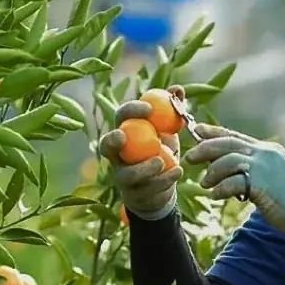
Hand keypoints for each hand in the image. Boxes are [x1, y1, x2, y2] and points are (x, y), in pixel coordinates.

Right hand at [98, 85, 183, 220]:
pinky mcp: (134, 194)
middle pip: (106, 145)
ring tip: (162, 161)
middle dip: (113, 140)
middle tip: (125, 136)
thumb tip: (177, 90)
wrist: (164, 183)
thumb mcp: (169, 130)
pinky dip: (164, 180)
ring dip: (144, 168)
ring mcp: (123, 176)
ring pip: (126, 174)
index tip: (149, 109)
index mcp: (126, 132)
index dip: (131, 111)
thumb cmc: (163, 149)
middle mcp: (118, 154)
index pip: (121, 117)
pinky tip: (178, 172)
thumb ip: (173, 110)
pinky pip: (146, 189)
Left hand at [183, 124, 284, 245]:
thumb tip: (231, 171)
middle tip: (188, 157)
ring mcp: (264, 168)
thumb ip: (255, 169)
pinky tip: (215, 196)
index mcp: (267, 150)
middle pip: (227, 144)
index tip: (197, 130)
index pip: (235, 136)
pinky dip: (220, 189)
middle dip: (204, 149)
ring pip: (227, 161)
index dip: (214, 132)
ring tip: (205, 184)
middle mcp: (264, 154)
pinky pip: (233, 183)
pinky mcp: (262, 185)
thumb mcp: (274, 175)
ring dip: (212, 173)